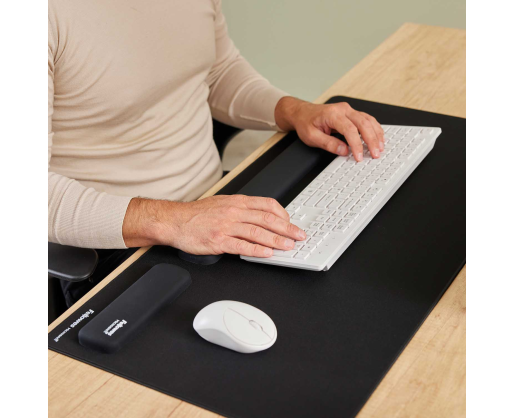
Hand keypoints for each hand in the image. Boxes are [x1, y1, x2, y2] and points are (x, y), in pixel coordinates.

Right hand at [122, 195, 306, 256]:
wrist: (175, 220)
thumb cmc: (198, 214)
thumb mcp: (223, 203)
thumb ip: (243, 209)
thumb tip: (262, 217)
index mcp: (237, 202)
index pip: (267, 205)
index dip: (284, 215)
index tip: (292, 223)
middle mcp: (234, 212)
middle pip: (267, 219)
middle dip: (287, 228)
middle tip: (299, 236)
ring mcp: (226, 226)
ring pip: (257, 232)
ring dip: (276, 240)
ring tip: (288, 246)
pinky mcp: (218, 240)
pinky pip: (241, 245)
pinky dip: (256, 250)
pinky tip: (267, 253)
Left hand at [275, 96, 384, 161]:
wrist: (302, 113)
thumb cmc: (306, 123)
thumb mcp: (311, 137)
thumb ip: (328, 144)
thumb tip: (344, 151)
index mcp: (332, 114)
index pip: (350, 130)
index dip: (357, 145)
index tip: (359, 157)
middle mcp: (343, 109)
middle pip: (363, 123)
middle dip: (372, 140)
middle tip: (376, 154)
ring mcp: (348, 110)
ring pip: (368, 120)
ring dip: (376, 134)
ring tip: (380, 148)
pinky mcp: (351, 113)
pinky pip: (367, 119)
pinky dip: (374, 129)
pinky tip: (378, 137)